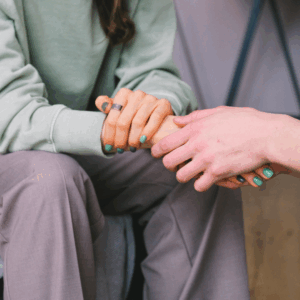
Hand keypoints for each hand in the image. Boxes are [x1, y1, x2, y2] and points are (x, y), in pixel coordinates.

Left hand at [95, 88, 172, 152]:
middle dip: (120, 139)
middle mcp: (137, 94)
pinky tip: (143, 140)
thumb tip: (101, 103)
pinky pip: (155, 119)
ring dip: (133, 139)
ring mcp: (150, 98)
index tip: (109, 147)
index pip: (112, 118)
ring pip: (138, 122)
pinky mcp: (163, 104)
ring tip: (133, 148)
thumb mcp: (120, 111)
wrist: (157, 115)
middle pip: (123, 121)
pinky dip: (148, 131)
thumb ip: (108, 107)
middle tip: (120, 150)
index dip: (109, 134)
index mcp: (123, 94)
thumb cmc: (135, 115)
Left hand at [151, 106, 284, 191]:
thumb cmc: (244, 121)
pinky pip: (199, 185)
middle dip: (168, 165)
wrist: (266, 135)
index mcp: (195, 129)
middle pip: (168, 162)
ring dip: (184, 175)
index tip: (155, 154)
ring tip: (190, 172)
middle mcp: (197, 144)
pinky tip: (206, 178)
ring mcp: (206, 159)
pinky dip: (200, 184)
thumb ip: (195, 117)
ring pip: (181, 176)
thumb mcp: (218, 112)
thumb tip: (177, 120)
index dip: (156, 150)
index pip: (165, 143)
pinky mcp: (218, 172)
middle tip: (174, 164)